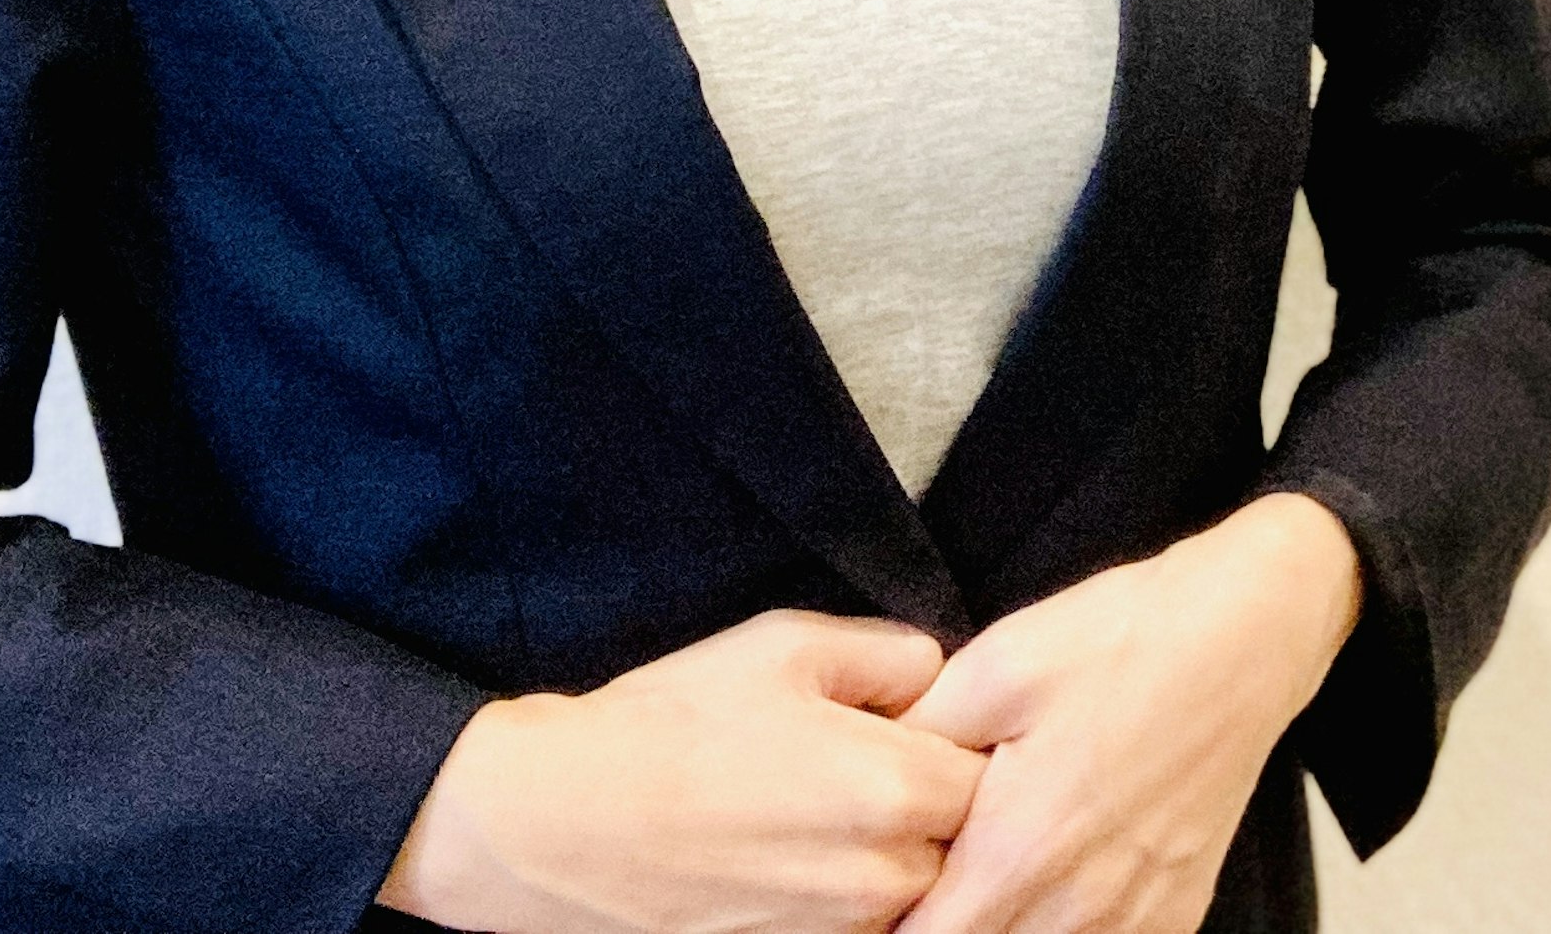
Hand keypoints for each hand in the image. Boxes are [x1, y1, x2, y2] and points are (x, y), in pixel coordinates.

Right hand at [380, 608, 985, 933]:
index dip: (967, 746)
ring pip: (913, 893)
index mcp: (894, 787)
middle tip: (874, 768)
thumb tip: (940, 675)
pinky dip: (842, 895)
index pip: (993, 775)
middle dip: (935, 806)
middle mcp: (882, 877)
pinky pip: (857, 925)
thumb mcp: (784, 646)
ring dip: (890, 855)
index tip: (934, 728)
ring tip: (819, 812)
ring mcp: (839, 933)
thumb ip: (889, 656)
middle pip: (962, 843)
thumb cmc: (669, 723)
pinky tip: (793, 854)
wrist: (557, 823)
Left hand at [888, 494, 1362, 933]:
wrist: (1246, 635)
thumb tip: (859, 790)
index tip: (869, 895)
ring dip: (1004, 929)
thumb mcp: (993, 665)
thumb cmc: (1120, 640)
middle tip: (921, 880)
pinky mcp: (1175, 913)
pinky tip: (1048, 888)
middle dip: (940, 927)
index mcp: (1020, 850)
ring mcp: (1136, 918)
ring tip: (982, 879)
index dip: (885, 925)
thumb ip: (916, 743)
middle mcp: (1080, 906)